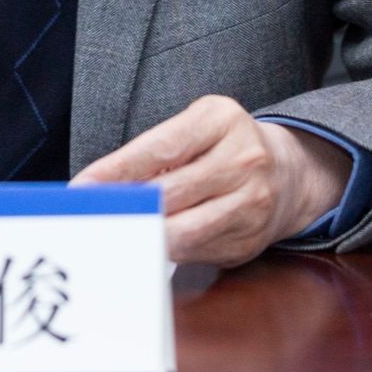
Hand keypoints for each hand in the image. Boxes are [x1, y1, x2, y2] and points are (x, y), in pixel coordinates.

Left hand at [71, 95, 351, 266]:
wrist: (289, 174)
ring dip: (144, 235)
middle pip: (170, 193)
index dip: (117, 171)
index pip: (160, 147)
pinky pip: (198, 251)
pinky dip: (168, 251)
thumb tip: (102, 185)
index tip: (83, 187)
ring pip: (185, 231)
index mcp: (222, 120)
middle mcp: (245, 159)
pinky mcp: (251, 240)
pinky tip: (149, 245)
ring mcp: (254, 202)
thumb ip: (155, 151)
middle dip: (126, 208)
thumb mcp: (196, 127)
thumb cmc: (224, 146)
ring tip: (116, 235)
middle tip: (91, 217)